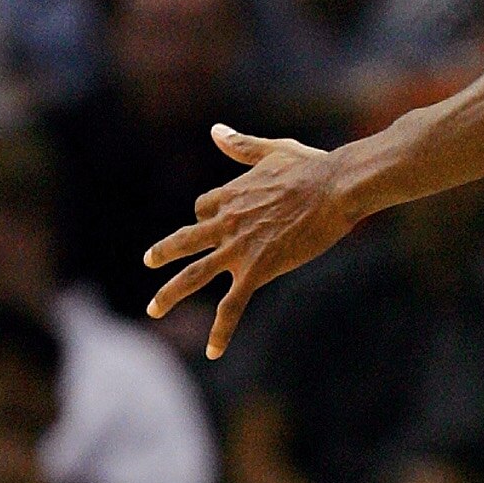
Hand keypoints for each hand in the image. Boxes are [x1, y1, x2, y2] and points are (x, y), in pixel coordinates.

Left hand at [145, 127, 359, 361]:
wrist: (334, 188)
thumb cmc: (312, 168)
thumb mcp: (273, 151)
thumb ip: (242, 146)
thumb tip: (215, 130)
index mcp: (230, 194)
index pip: (205, 209)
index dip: (208, 216)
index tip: (216, 221)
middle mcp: (226, 222)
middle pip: (184, 240)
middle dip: (163, 252)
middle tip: (148, 261)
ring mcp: (238, 248)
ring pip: (194, 274)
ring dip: (170, 293)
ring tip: (153, 310)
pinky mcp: (257, 270)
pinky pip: (232, 306)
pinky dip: (221, 330)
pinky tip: (213, 352)